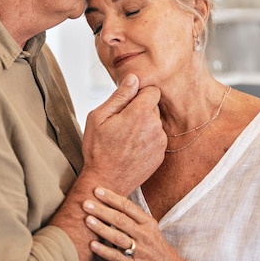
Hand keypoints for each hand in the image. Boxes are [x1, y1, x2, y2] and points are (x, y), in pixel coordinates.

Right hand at [81, 74, 166, 194]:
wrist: (106, 182)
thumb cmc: (98, 150)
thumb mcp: (99, 117)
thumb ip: (119, 96)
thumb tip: (133, 78)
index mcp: (141, 113)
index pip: (152, 90)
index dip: (139, 94)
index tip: (127, 104)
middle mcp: (155, 126)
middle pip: (153, 106)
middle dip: (140, 109)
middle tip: (121, 123)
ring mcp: (160, 141)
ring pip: (155, 122)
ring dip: (144, 125)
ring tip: (125, 138)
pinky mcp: (161, 154)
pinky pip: (156, 138)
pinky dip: (146, 140)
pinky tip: (131, 148)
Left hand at [83, 187, 187, 260]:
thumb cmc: (154, 242)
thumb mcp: (149, 226)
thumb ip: (133, 215)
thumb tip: (112, 200)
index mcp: (147, 222)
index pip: (128, 206)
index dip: (112, 198)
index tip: (97, 191)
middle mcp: (143, 234)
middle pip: (121, 220)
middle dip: (102, 210)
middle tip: (86, 203)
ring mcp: (139, 250)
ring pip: (118, 238)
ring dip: (101, 228)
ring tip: (87, 220)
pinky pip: (117, 257)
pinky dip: (104, 250)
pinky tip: (92, 244)